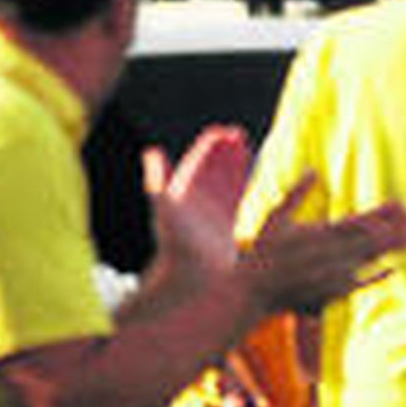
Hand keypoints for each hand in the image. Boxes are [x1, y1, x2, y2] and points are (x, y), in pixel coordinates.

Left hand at [142, 126, 253, 290]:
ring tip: (246, 147)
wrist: (189, 274)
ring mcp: (213, 208)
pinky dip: (244, 183)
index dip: (208, 145)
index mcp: (183, 191)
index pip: (197, 161)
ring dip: (236, 163)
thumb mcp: (166, 207)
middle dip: (223, 150)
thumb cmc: (175, 242)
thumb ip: (159, 178)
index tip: (221, 132)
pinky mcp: (227, 222)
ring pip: (226, 179)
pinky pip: (238, 196)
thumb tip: (151, 151)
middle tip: (237, 134)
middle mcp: (198, 198)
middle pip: (212, 167)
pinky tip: (254, 177)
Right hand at [241, 175, 405, 317]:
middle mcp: (330, 255)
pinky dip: (377, 275)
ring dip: (390, 249)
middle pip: (371, 240)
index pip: (358, 222)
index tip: (398, 205)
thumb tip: (312, 169)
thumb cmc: (263, 253)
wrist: (252, 293)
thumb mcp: (275, 218)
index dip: (380, 215)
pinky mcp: (331, 293)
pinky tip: (392, 268)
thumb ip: (297, 194)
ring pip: (369, 260)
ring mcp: (332, 276)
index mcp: (319, 234)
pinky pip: (360, 284)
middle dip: (394, 229)